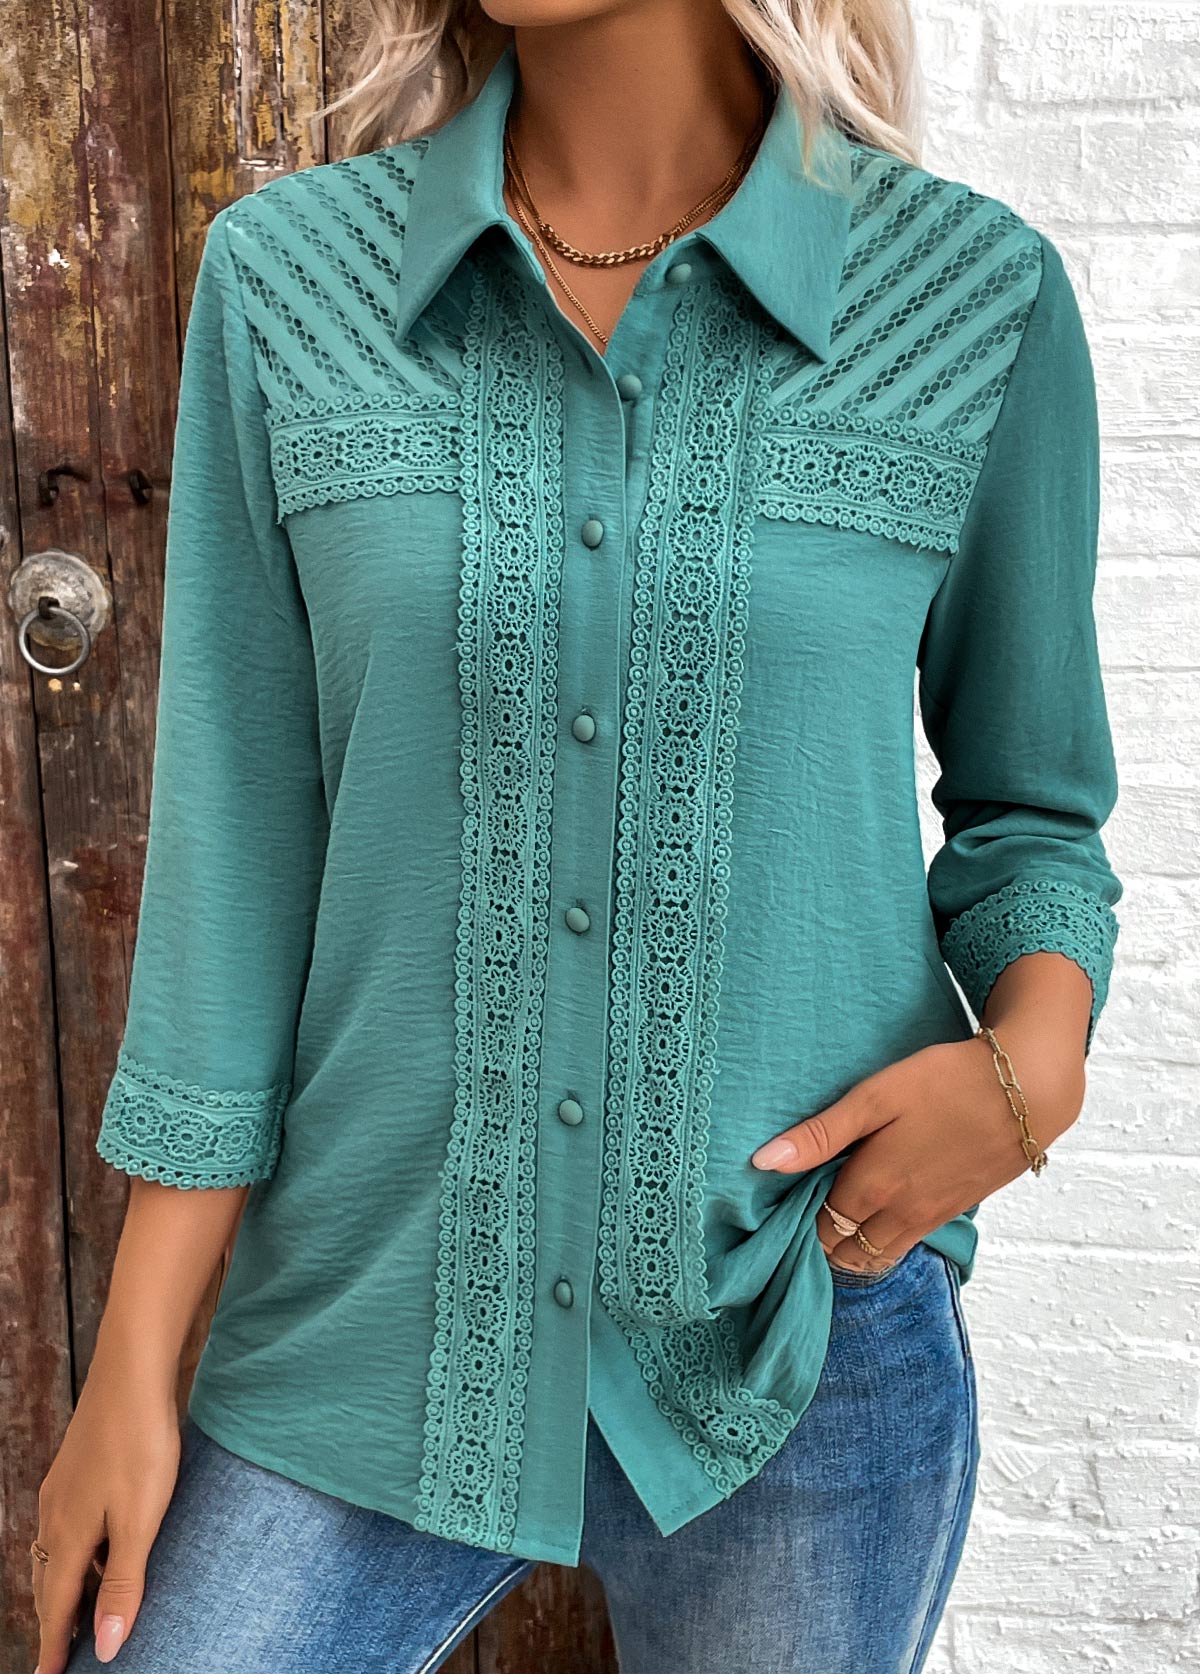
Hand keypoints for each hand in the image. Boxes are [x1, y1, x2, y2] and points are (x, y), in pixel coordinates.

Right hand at [32, 1364, 180, 1670]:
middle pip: (48, 1584)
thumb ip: (123, 1582)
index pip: (56, 1609)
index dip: (53, 1648)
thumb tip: (103, 1647)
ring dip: (63, 1586)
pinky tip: (96, 1546)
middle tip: (61, 1656)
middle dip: (54, 1622)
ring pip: (54, 1553)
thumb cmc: (141, 1444)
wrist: (132, 1371)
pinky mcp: (76, 1468)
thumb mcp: (140, 1521)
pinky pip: (65, 1526)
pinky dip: (74, 1552)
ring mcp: (62, 1488)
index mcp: (69, 1536)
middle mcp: (55, 1516)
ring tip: (79, 1611)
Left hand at [750, 1021, 1085, 1273]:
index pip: (820, 1230)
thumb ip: (821, 1134)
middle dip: (822, 1244)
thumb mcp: (875, 1097)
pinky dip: (884, 1240)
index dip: (798, 1224)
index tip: (781, 1207)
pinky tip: (877, 1211)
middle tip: (803, 1216)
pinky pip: (907, 1242)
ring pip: (878, 1256)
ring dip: (853, 1247)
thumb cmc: (946, 1082)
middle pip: (846, 1254)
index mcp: (872, 1187)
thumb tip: (763, 1162)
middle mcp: (900, 1214)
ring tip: (835, 1218)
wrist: (1027, 1090)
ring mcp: (931, 1217)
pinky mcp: (955, 1209)